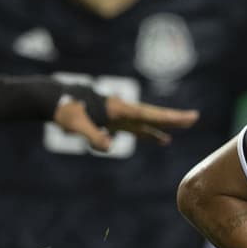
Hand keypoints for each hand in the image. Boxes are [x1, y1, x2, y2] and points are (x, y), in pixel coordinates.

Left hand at [52, 96, 198, 149]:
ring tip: (178, 136)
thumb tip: (108, 147)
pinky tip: (158, 138)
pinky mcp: (112, 121)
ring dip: (162, 128)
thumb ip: (92, 135)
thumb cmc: (64, 110)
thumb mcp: (75, 125)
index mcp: (118, 109)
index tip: (190, 116)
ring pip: (146, 123)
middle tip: (194, 118)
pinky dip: (149, 133)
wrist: (52, 100)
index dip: (171, 117)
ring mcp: (118, 115)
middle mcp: (122, 110)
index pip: (150, 115)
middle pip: (153, 116)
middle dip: (173, 119)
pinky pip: (136, 128)